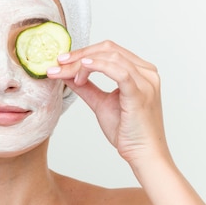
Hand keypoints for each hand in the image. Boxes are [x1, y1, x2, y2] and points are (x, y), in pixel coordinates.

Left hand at [47, 40, 169, 166]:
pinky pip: (119, 72)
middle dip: (80, 54)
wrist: (143, 155)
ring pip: (111, 58)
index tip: (62, 61)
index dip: (84, 52)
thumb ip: (86, 87)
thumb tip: (66, 74)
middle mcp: (146, 72)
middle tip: (59, 62)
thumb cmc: (127, 132)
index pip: (109, 51)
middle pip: (109, 50)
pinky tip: (83, 67)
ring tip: (66, 73)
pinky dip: (99, 66)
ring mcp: (146, 82)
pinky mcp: (140, 93)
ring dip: (83, 63)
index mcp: (140, 72)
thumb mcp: (101, 103)